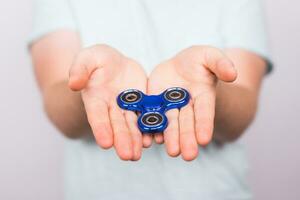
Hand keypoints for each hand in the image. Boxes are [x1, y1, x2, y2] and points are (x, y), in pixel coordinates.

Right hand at [68, 44, 151, 160]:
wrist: (115, 63)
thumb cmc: (98, 60)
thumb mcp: (88, 58)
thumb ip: (80, 69)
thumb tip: (73, 84)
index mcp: (96, 99)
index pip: (97, 115)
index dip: (101, 129)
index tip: (105, 143)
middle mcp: (111, 108)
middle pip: (117, 125)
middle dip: (122, 140)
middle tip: (128, 156)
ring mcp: (127, 108)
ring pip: (132, 126)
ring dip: (136, 140)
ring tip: (139, 154)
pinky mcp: (142, 104)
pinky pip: (147, 117)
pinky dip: (150, 128)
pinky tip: (154, 139)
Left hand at [148, 46, 236, 160]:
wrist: (179, 66)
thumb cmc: (198, 61)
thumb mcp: (210, 56)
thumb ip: (221, 64)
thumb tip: (233, 74)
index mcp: (203, 96)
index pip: (204, 112)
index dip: (204, 125)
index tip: (204, 139)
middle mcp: (187, 107)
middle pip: (187, 123)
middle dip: (187, 138)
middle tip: (188, 156)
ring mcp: (170, 107)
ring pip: (170, 124)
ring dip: (171, 139)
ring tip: (172, 152)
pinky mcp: (155, 105)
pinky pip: (152, 118)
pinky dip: (151, 129)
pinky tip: (150, 140)